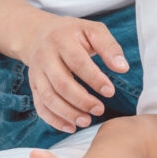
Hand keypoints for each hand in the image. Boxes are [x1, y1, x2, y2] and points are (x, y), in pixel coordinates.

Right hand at [20, 13, 129, 132]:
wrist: (38, 34)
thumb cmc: (73, 33)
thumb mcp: (93, 30)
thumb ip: (109, 47)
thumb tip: (123, 68)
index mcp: (62, 40)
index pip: (77, 62)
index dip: (94, 78)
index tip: (110, 92)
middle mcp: (45, 56)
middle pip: (61, 83)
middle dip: (81, 100)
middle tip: (99, 110)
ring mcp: (36, 73)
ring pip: (49, 97)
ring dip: (68, 113)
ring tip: (86, 121)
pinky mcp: (33, 86)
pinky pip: (40, 106)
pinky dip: (54, 120)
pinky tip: (70, 127)